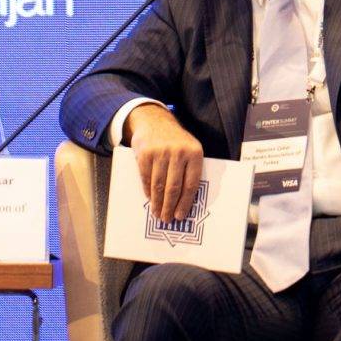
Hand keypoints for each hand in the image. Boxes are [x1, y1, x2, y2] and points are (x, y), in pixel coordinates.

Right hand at [125, 105, 204, 223]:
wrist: (155, 120)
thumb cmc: (176, 141)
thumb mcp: (189, 149)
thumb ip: (190, 170)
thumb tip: (186, 202)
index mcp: (195, 153)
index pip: (191, 184)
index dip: (185, 203)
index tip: (180, 216)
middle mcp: (179, 152)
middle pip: (174, 187)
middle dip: (169, 207)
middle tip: (167, 219)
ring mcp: (161, 152)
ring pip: (159, 185)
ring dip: (157, 203)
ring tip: (157, 213)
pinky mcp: (145, 153)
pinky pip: (146, 177)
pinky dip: (148, 191)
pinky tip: (150, 199)